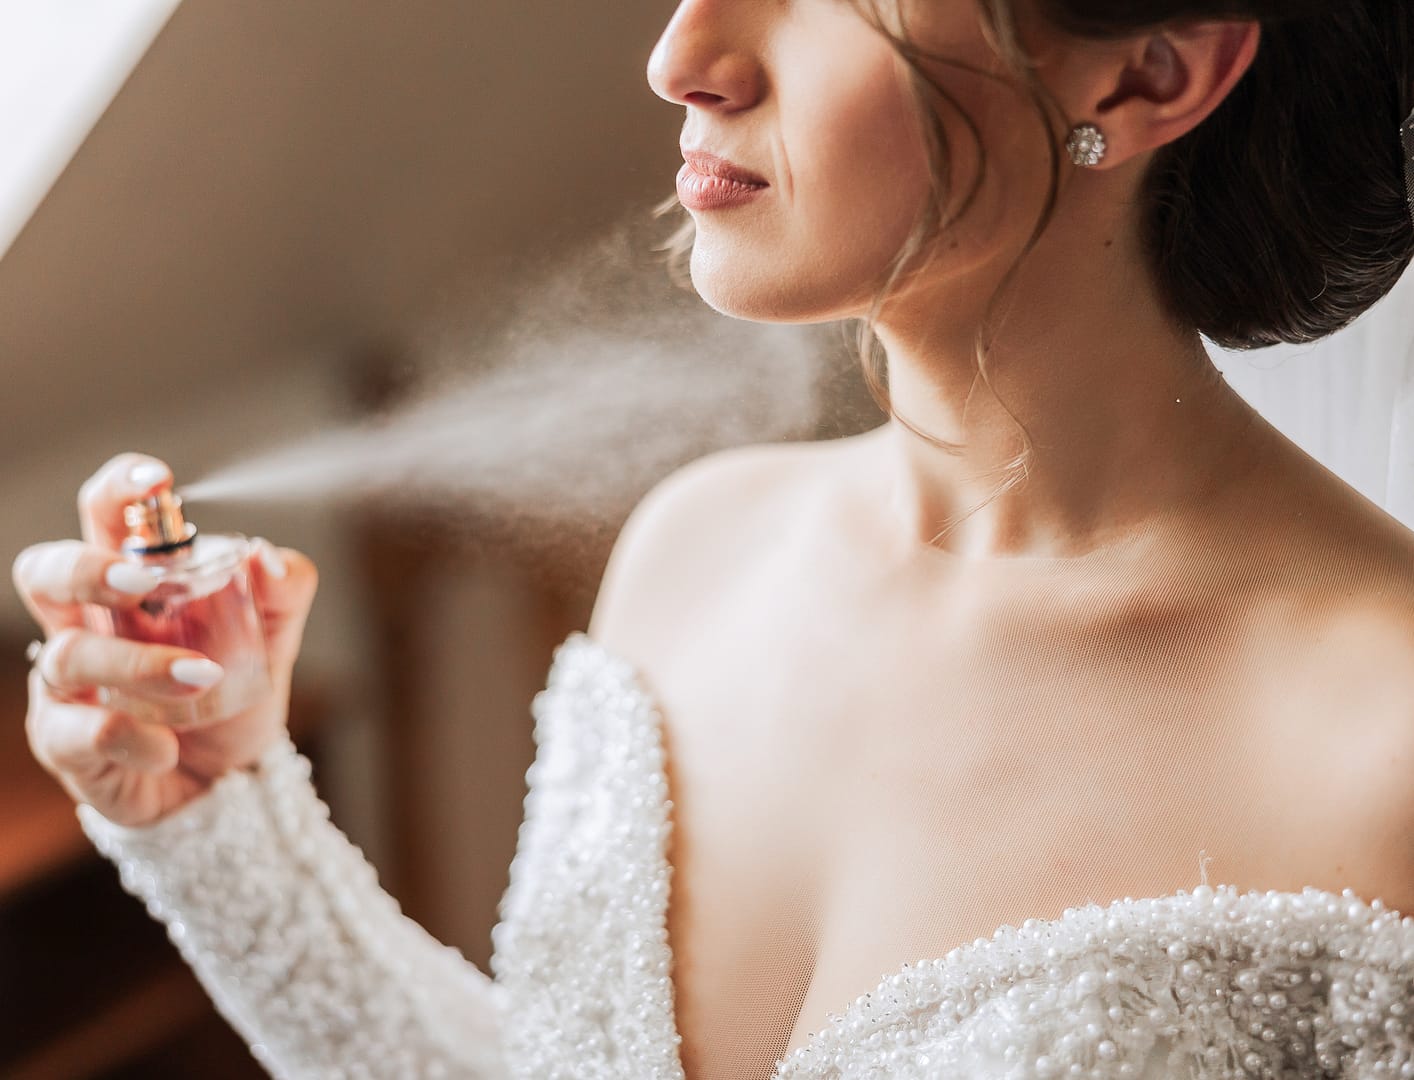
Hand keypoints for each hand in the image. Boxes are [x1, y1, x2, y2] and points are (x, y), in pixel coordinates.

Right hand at [11, 453, 317, 826]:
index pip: (103, 516)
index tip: (157, 480)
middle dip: (87, 569)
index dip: (119, 490)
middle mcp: (86, 621)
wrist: (229, 782)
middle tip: (145, 583)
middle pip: (45, 571)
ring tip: (202, 676)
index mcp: (131, 580)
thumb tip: (268, 558)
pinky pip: (81, 732)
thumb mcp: (273, 637)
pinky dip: (131, 734)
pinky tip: (168, 745)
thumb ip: (282, 591)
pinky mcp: (67, 744)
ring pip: (69, 654)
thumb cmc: (232, 693)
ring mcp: (68, 685)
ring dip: (138, 663)